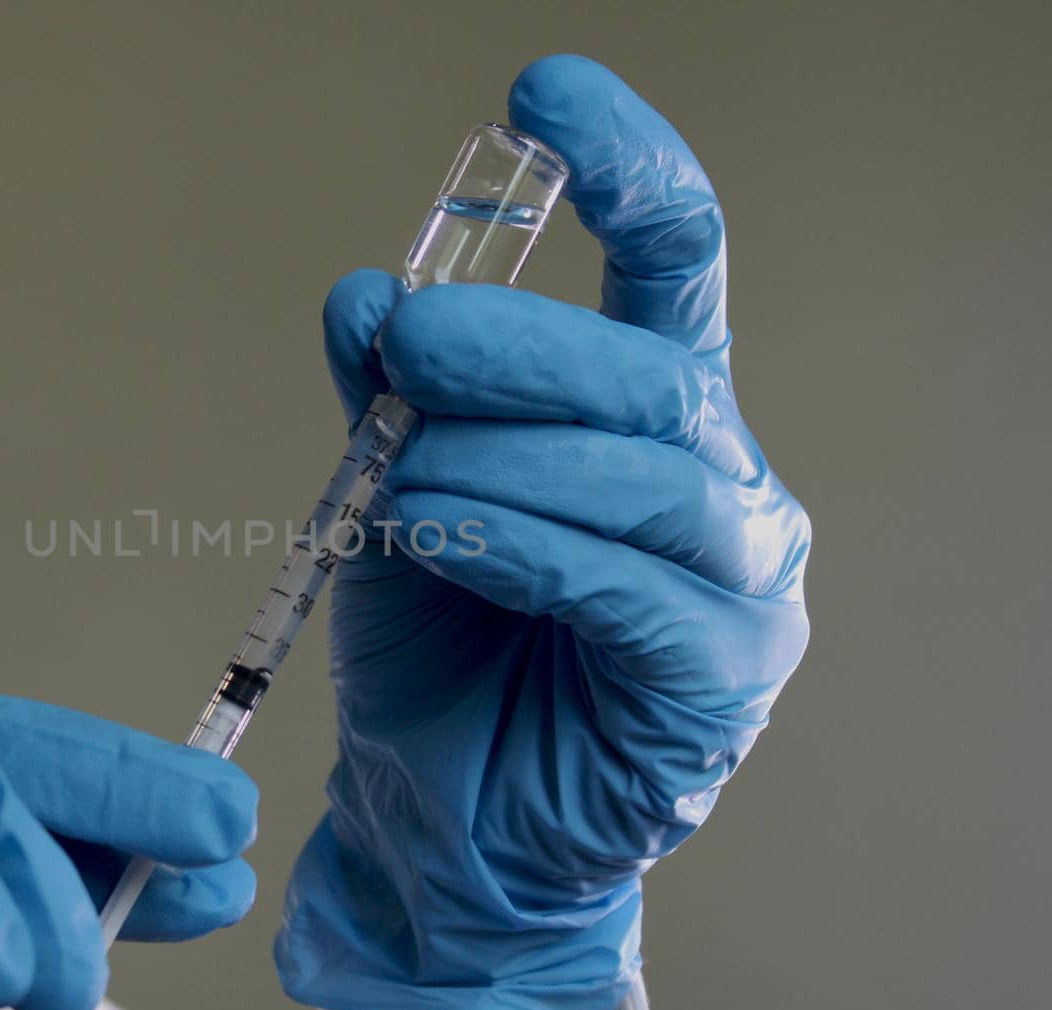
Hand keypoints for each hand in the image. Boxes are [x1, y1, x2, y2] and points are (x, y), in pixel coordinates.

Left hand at [275, 55, 809, 1009]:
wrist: (440, 817)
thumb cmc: (437, 653)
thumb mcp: (394, 497)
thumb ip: (393, 403)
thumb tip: (368, 293)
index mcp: (654, 423)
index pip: (676, 268)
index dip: (626, 168)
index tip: (546, 94)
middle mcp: (722, 488)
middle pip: (651, 374)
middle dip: (522, 344)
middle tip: (415, 342)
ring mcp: (739, 587)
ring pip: (644, 478)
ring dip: (506, 461)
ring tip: (405, 479)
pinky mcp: (717, 682)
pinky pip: (630, 588)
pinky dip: (525, 547)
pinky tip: (442, 533)